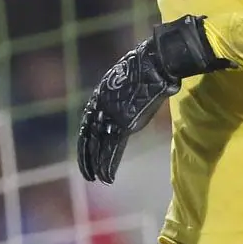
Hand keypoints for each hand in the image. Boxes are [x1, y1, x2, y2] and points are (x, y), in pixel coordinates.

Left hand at [76, 14, 229, 183]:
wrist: (156, 63)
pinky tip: (106, 176)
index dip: (87, 139)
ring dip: (96, 165)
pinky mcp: (123, 124)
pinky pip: (111, 149)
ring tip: (96, 179)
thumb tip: (134, 96)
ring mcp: (112, 116)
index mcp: (101, 96)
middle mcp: (102, 107)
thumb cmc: (150, 67)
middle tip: (86, 173)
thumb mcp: (131, 80)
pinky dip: (108, 164)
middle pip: (89, 136)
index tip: (86, 151)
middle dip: (86, 156)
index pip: (89, 122)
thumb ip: (128, 93)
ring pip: (98, 146)